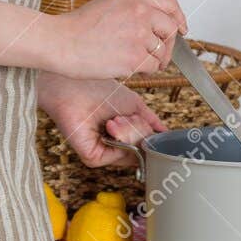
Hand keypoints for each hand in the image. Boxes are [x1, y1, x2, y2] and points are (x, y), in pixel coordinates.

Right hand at [38, 0, 186, 79]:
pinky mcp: (135, 57)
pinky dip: (145, 71)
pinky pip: (153, 67)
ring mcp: (140, 34)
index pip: (170, 4)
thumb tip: (159, 22)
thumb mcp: (110, 3)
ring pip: (163, 51)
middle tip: (155, 54)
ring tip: (133, 61)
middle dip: (167, 44)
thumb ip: (136, 8)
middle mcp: (141, 10)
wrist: (60, 42)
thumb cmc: (79, 26)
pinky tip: (127, 67)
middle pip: (171, 29)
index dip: (179, 18)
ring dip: (154, 60)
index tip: (182, 29)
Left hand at [38, 73, 165, 168]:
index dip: (152, 135)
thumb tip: (165, 134)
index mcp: (121, 137)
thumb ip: (151, 122)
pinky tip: (110, 125)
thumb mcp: (135, 106)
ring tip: (115, 118)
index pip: (147, 146)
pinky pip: (121, 155)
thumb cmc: (99, 90)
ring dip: (131, 132)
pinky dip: (122, 137)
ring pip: (135, 155)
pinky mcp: (92, 157)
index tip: (144, 121)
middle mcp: (112, 148)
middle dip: (141, 131)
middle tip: (125, 116)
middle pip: (144, 152)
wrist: (76, 84)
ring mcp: (103, 153)